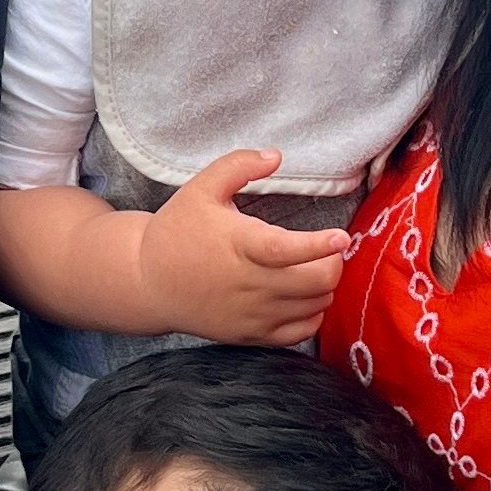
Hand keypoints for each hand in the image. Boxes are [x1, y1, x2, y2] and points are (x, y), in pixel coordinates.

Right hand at [133, 153, 352, 348]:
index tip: (342, 236)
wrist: (148, 282)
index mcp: (238, 245)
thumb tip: (276, 156)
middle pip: (314, 283)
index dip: (318, 245)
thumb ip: (238, 165)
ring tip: (314, 267)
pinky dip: (313, 313)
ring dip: (325, 286)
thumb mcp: (200, 188)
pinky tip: (304, 295)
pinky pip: (300, 332)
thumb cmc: (177, 230)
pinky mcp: (251, 335)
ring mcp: (251, 314)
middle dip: (334, 263)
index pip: (286, 250)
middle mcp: (249, 284)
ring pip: (314, 306)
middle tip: (330, 248)